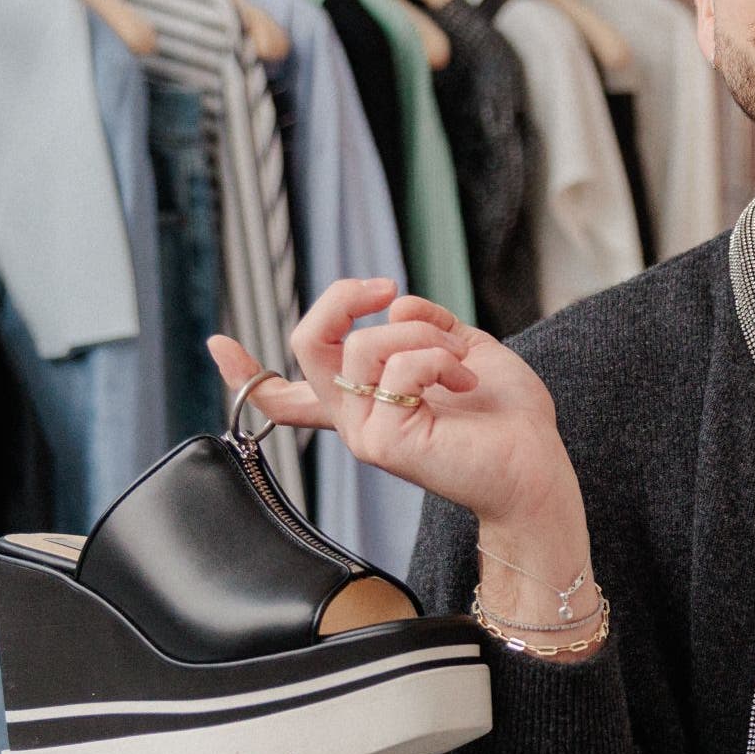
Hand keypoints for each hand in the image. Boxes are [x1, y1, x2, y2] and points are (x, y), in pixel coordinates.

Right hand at [208, 281, 574, 526]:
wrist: (537, 465)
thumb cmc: (507, 416)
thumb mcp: (459, 348)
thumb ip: (420, 324)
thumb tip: (391, 304)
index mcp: (367, 402)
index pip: (288, 395)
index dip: (246, 373)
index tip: (216, 344)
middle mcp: (355, 420)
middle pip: (307, 345)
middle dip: (341, 298)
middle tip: (385, 288)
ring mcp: (363, 434)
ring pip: (360, 347)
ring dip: (423, 336)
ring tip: (459, 365)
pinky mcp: (381, 443)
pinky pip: (396, 369)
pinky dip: (438, 358)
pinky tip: (464, 383)